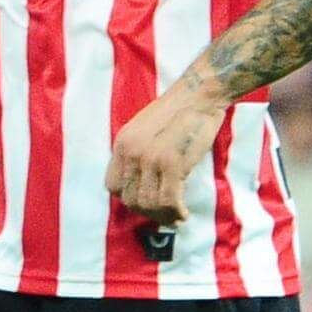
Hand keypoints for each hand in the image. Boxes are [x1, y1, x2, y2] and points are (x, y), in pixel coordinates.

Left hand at [104, 86, 226, 227]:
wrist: (199, 95)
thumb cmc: (179, 112)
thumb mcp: (145, 130)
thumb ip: (138, 153)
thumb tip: (143, 184)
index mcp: (122, 144)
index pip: (112, 186)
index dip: (129, 199)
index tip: (147, 203)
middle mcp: (131, 152)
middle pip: (130, 199)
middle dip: (149, 213)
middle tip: (167, 216)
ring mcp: (150, 158)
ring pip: (149, 204)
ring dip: (164, 216)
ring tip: (177, 217)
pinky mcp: (172, 163)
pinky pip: (168, 200)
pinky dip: (176, 212)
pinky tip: (184, 213)